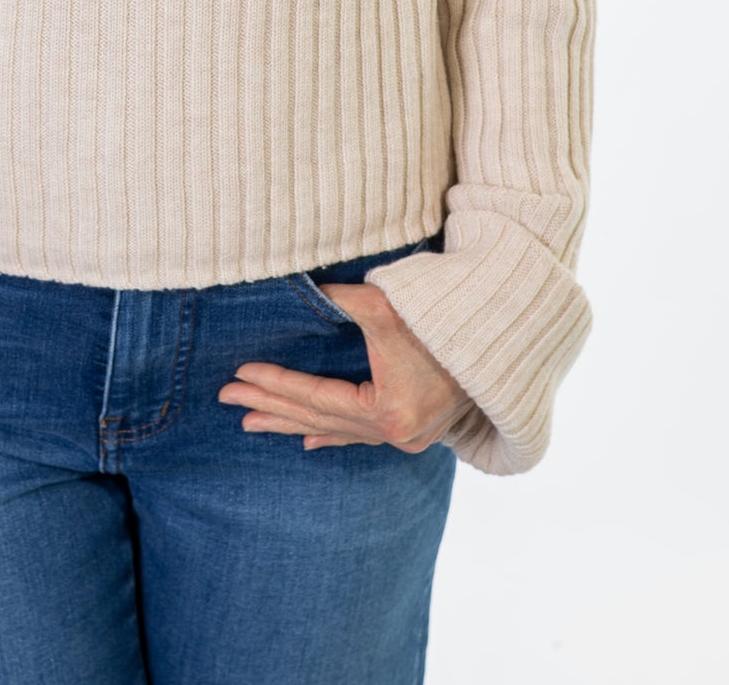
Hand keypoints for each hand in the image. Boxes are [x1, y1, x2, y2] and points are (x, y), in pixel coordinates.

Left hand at [218, 280, 475, 451]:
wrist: (501, 339)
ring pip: (337, 430)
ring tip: (251, 423)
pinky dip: (332, 435)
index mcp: (388, 410)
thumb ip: (341, 299)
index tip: (238, 376)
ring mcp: (408, 437)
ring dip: (293, 423)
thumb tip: (305, 286)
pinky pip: (363, 436)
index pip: (315, 397)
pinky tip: (308, 441)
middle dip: (270, 407)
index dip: (274, 385)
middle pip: (319, 419)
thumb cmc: (444, 321)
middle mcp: (396, 433)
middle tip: (228, 400)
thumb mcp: (388, 305)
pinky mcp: (417, 430)